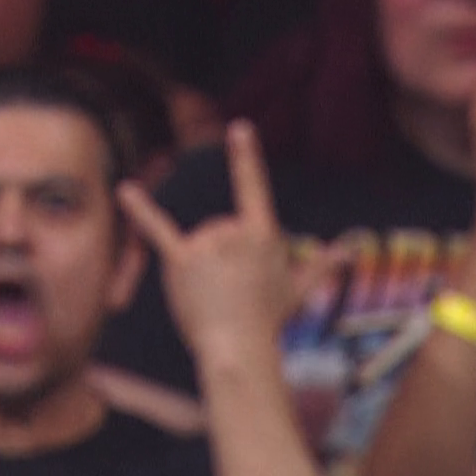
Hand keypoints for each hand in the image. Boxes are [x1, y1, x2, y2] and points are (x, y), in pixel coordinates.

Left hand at [117, 120, 314, 364]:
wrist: (238, 348)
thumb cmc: (269, 320)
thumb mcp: (299, 289)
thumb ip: (323, 264)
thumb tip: (352, 249)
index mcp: (262, 234)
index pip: (252, 187)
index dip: (244, 156)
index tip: (238, 128)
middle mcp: (232, 232)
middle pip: (220, 230)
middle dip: (224, 258)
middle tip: (234, 290)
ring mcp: (205, 245)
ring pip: (198, 242)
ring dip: (202, 265)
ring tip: (215, 294)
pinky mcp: (180, 261)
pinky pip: (158, 228)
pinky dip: (139, 208)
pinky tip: (124, 189)